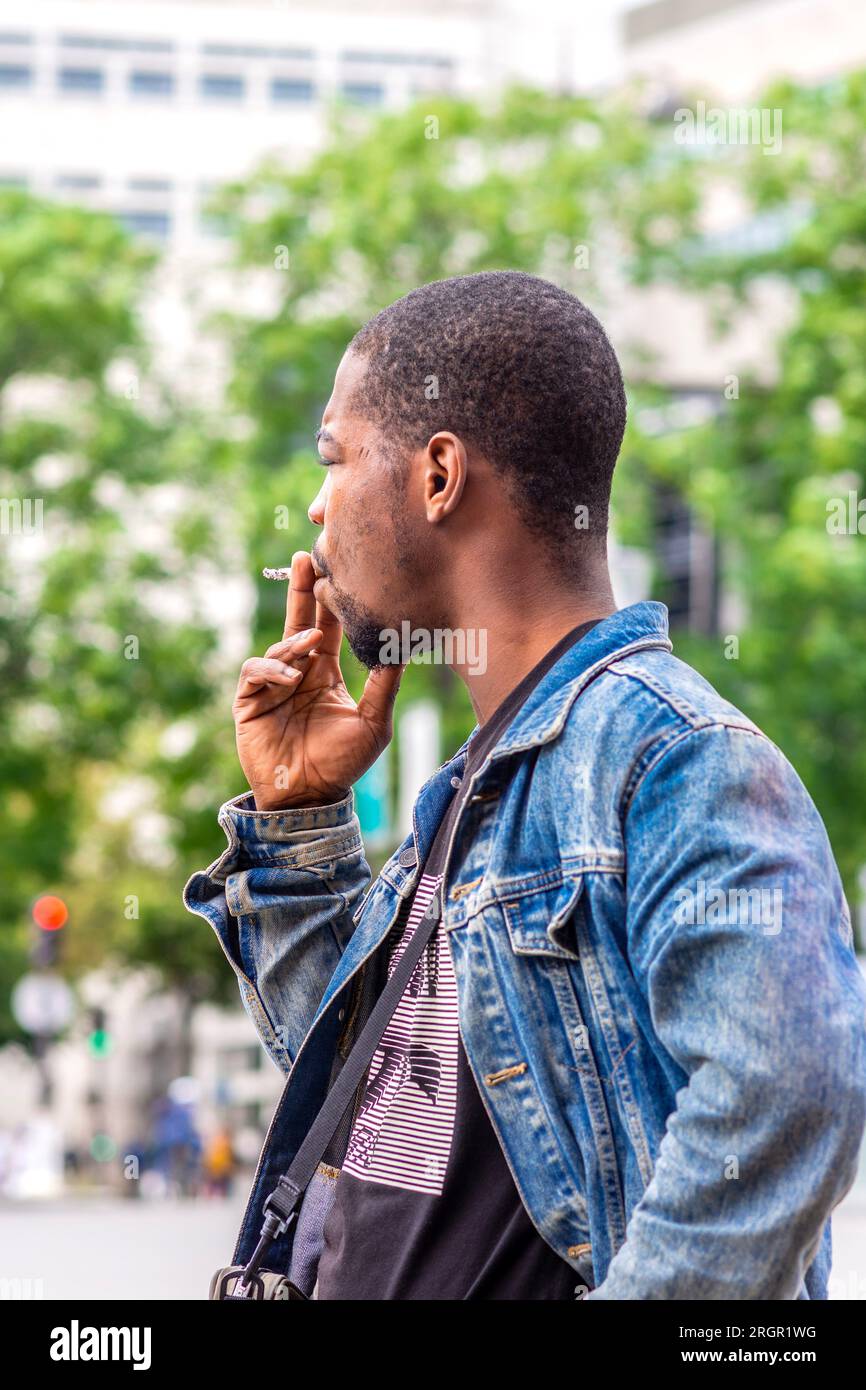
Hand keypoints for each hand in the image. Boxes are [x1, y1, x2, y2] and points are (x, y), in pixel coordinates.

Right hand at [232, 551, 403, 809]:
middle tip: (306, 558)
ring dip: (295, 642)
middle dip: (301, 590)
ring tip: (312, 643)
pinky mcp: (249, 701)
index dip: (329, 600)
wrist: (309, 798)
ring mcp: (272, 686)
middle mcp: (298, 673)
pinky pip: (255, 672)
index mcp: (325, 674)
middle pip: (298, 622)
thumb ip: (385, 685)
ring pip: (279, 646)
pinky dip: (272, 669)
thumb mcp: (374, 723)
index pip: (328, 627)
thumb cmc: (343, 765)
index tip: (337, 570)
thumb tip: (403, 648)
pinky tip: (291, 677)